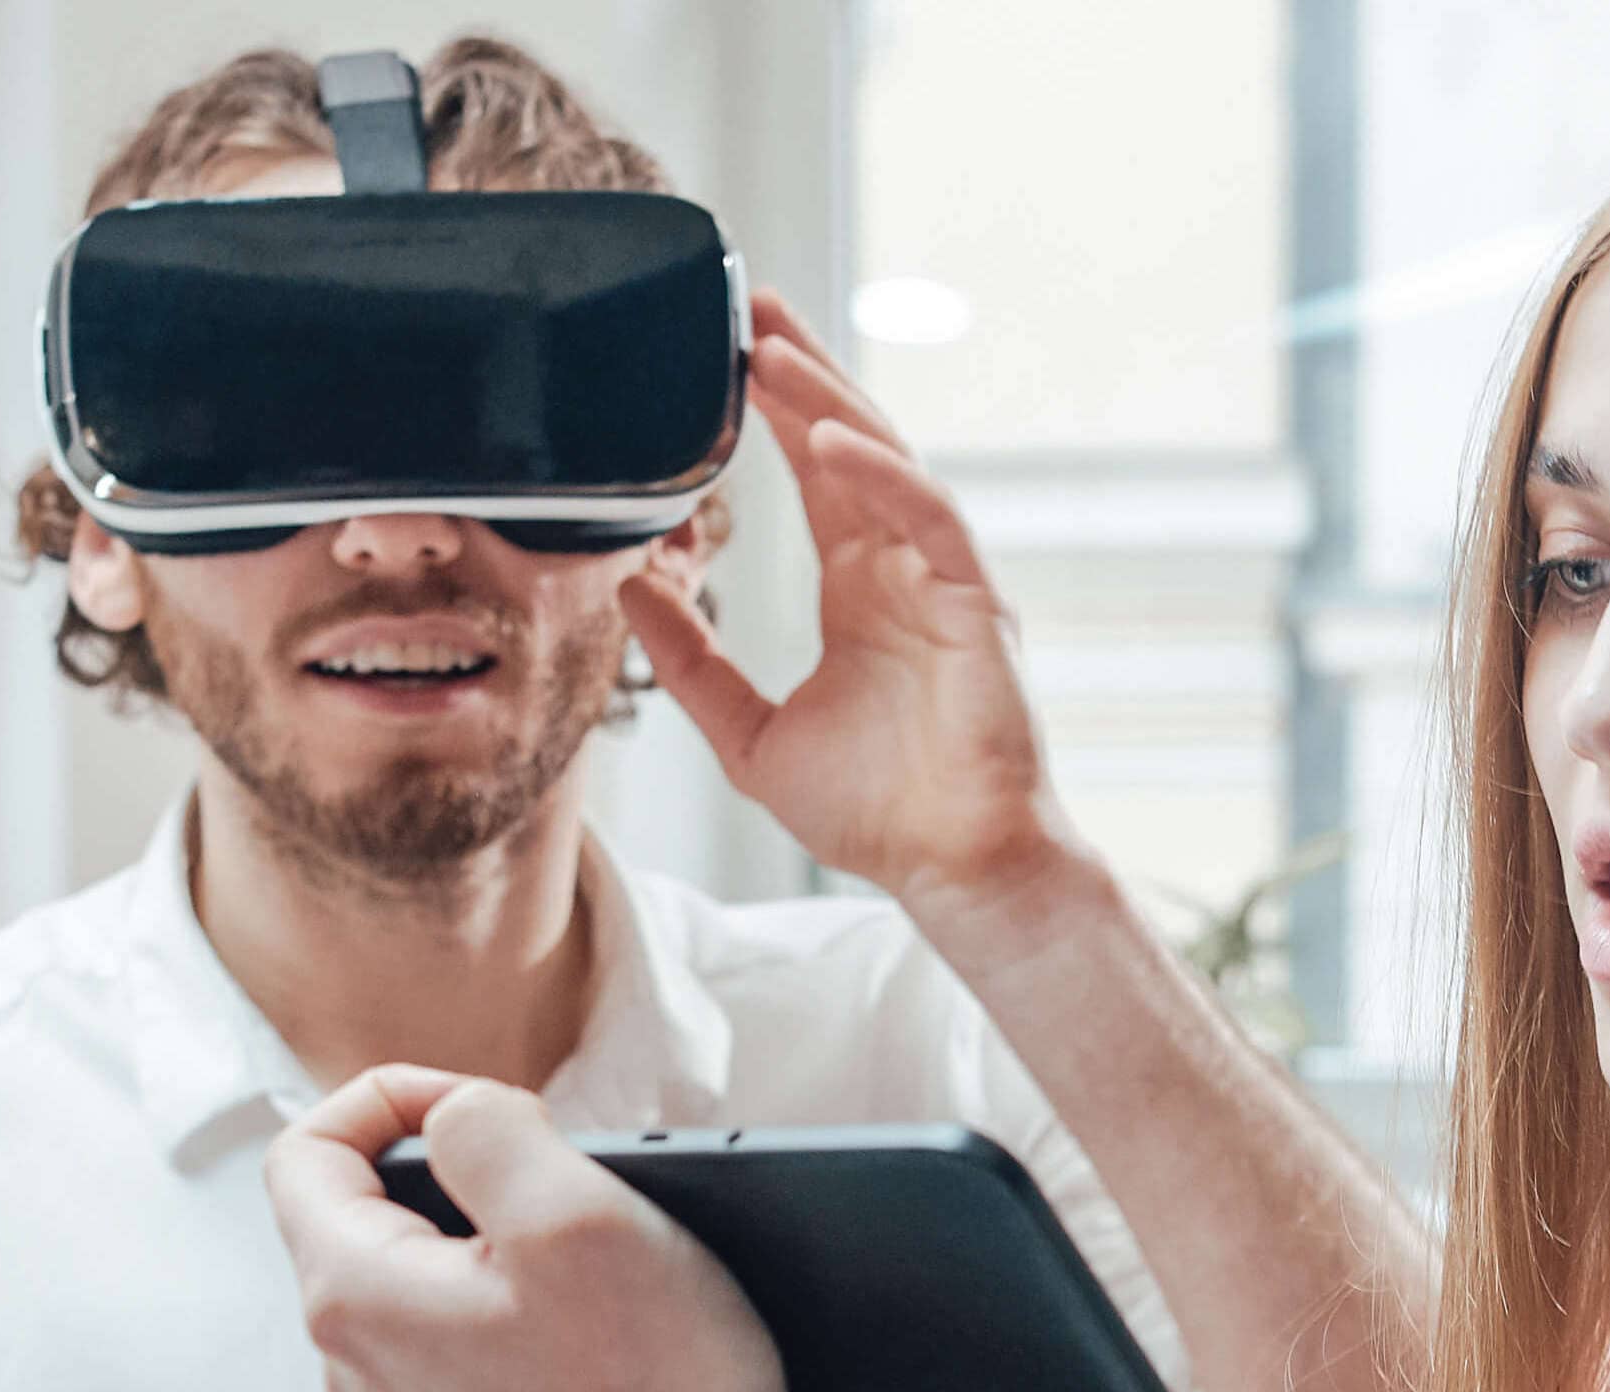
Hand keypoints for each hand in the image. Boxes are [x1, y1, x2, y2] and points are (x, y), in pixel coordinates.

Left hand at [261, 1070, 823, 1391]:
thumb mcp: (573, 1204)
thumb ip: (482, 1125)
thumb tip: (449, 1117)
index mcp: (351, 1299)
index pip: (305, 1153)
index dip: (388, 1096)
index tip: (484, 1101)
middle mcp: (356, 1373)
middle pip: (362, 1216)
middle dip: (451, 1168)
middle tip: (558, 1170)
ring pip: (420, 1282)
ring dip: (496, 1242)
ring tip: (592, 1251)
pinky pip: (465, 1346)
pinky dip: (521, 1309)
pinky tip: (603, 1331)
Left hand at [625, 290, 1088, 911]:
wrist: (948, 868)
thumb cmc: (874, 810)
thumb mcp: (747, 733)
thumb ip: (692, 663)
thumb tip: (634, 590)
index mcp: (859, 584)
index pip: (816, 470)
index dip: (779, 408)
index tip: (732, 351)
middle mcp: (901, 566)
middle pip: (853, 441)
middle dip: (804, 372)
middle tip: (749, 305)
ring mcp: (941, 578)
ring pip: (889, 461)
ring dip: (832, 401)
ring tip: (775, 350)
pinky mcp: (974, 604)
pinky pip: (928, 516)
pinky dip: (880, 475)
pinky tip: (826, 443)